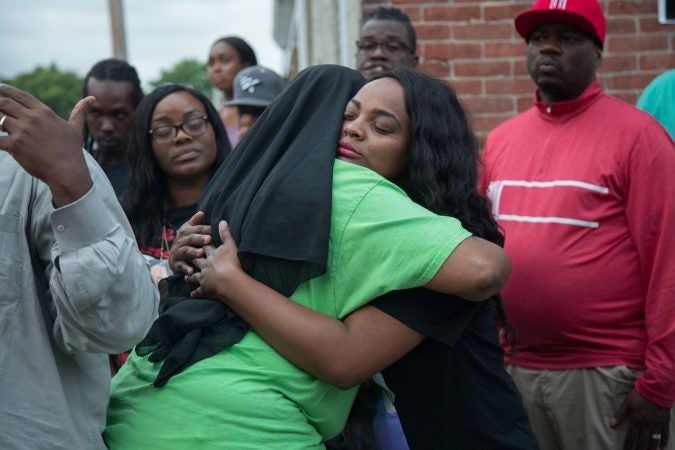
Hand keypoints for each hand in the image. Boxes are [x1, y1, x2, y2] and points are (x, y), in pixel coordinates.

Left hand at [0, 83, 94, 206]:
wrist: (67, 171)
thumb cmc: (72, 150)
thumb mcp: (76, 128)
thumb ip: (79, 111)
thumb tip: (91, 98)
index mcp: (44, 112)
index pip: (21, 96)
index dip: (7, 90)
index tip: (0, 88)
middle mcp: (32, 118)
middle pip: (5, 103)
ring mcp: (23, 131)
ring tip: (0, 128)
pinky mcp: (15, 145)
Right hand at [168, 211, 211, 274]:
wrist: (175, 258)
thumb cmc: (188, 243)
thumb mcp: (189, 231)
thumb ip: (195, 222)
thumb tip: (202, 212)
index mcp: (184, 232)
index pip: (195, 229)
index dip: (204, 229)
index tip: (214, 230)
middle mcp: (179, 241)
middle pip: (190, 239)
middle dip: (199, 238)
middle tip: (209, 239)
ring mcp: (177, 253)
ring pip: (185, 251)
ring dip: (193, 252)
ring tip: (201, 253)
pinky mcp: (176, 264)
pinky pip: (181, 266)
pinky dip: (186, 268)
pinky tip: (192, 271)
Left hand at [188, 221, 242, 298]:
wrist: (228, 281)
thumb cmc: (231, 262)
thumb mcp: (230, 245)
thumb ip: (226, 234)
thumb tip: (222, 221)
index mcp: (211, 255)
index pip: (204, 247)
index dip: (201, 244)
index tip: (198, 241)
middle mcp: (205, 266)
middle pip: (196, 261)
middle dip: (192, 259)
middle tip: (188, 258)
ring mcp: (204, 278)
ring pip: (194, 277)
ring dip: (190, 276)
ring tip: (187, 277)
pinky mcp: (205, 289)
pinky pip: (198, 292)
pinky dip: (195, 293)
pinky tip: (192, 293)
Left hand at [611, 389, 670, 449]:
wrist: (656, 388)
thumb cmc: (639, 395)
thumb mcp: (627, 403)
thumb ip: (620, 414)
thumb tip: (612, 424)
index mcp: (636, 420)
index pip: (631, 437)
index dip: (628, 446)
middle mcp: (647, 424)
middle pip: (643, 441)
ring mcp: (657, 423)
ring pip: (654, 440)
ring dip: (651, 448)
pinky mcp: (665, 421)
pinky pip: (665, 434)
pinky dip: (663, 442)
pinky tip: (662, 448)